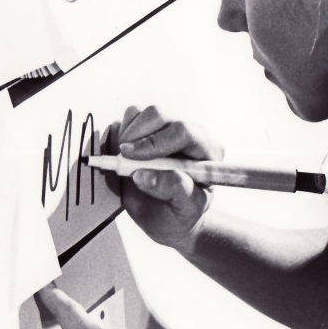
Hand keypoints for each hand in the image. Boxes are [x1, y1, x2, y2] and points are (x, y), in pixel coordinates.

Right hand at [104, 105, 221, 252]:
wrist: (165, 216)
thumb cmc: (179, 214)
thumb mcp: (184, 211)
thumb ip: (172, 191)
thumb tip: (145, 175)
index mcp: (206, 151)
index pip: (184, 132)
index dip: (155, 143)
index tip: (133, 159)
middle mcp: (188, 133)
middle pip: (160, 115)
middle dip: (136, 137)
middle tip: (124, 159)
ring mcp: (167, 126)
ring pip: (143, 113)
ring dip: (127, 136)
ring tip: (127, 162)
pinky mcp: (147, 126)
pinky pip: (131, 115)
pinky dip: (121, 132)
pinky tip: (125, 155)